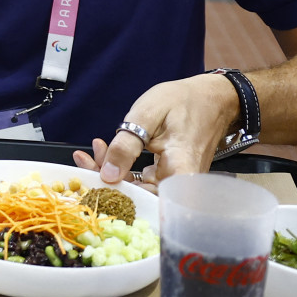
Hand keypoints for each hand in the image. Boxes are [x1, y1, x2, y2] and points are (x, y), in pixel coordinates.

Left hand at [73, 72, 240, 186]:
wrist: (212, 98)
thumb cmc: (183, 101)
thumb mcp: (148, 114)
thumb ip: (127, 144)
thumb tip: (107, 175)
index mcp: (180, 171)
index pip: (145, 199)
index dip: (116, 194)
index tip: (91, 176)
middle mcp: (180, 184)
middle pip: (139, 196)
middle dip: (106, 180)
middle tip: (84, 158)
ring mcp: (176, 182)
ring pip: (138, 188)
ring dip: (112, 172)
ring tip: (94, 151)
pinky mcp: (169, 176)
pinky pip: (143, 180)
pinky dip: (123, 168)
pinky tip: (107, 152)